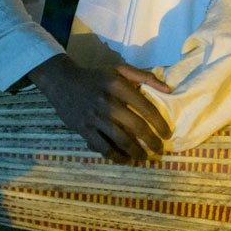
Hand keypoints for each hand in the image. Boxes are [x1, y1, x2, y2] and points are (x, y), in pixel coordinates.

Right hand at [27, 54, 171, 162]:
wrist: (61, 81)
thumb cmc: (95, 76)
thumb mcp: (119, 69)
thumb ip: (145, 76)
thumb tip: (168, 89)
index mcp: (118, 86)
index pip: (145, 108)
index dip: (159, 123)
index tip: (167, 133)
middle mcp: (107, 102)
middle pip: (136, 127)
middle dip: (152, 141)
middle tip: (160, 149)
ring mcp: (95, 118)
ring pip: (121, 140)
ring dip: (137, 152)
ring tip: (145, 157)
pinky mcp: (84, 129)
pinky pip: (103, 147)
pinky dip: (116, 157)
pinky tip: (126, 160)